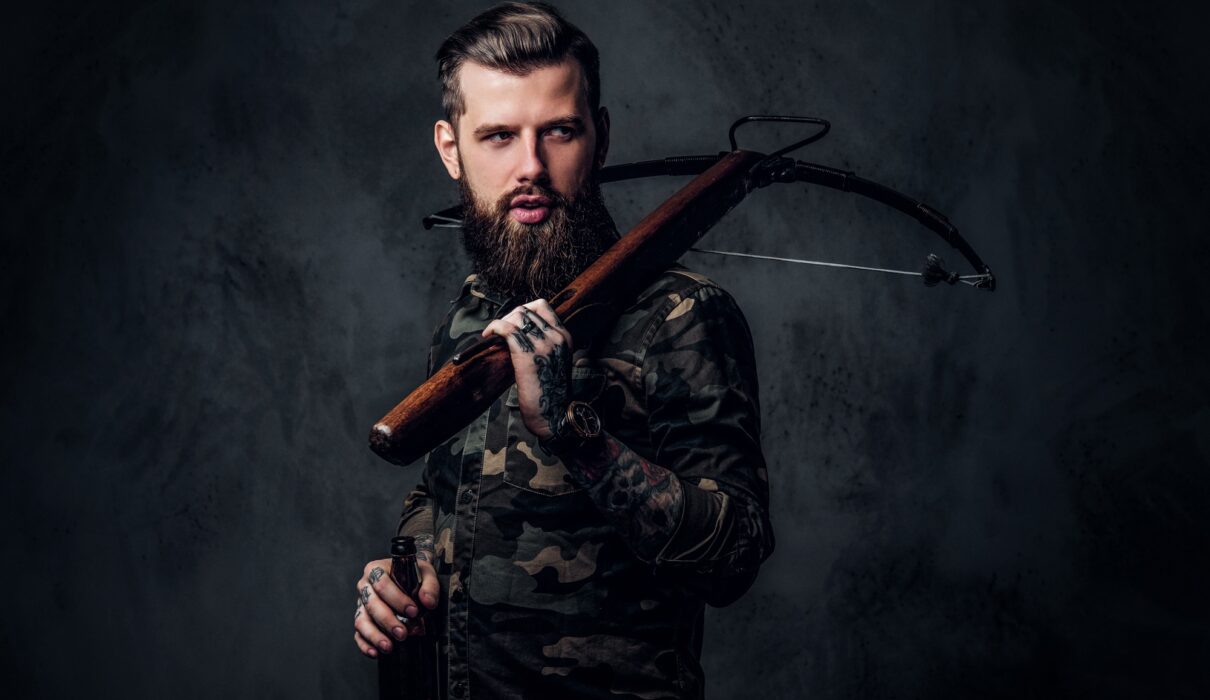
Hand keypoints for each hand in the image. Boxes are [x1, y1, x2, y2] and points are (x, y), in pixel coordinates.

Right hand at [352, 552, 439, 657]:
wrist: (409, 578)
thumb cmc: (415, 574)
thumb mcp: (426, 573)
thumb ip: (429, 586)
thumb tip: (428, 602)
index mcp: (376, 569)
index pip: (382, 585)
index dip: (397, 599)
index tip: (413, 611)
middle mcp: (365, 586)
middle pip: (372, 605)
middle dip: (388, 621)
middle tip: (403, 633)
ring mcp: (361, 604)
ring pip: (362, 621)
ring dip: (375, 635)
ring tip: (389, 647)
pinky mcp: (362, 619)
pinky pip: (358, 634)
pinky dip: (365, 645)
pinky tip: (376, 653)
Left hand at [481, 299, 571, 438]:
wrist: (553, 414)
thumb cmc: (549, 393)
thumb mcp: (552, 362)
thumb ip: (543, 345)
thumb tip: (518, 334)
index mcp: (564, 337)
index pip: (542, 306)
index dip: (523, 310)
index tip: (513, 322)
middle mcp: (556, 336)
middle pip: (526, 310)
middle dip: (509, 317)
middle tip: (500, 332)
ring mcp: (542, 344)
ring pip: (516, 316)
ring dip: (501, 322)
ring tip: (494, 335)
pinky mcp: (526, 353)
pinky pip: (506, 328)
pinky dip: (494, 327)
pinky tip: (488, 335)